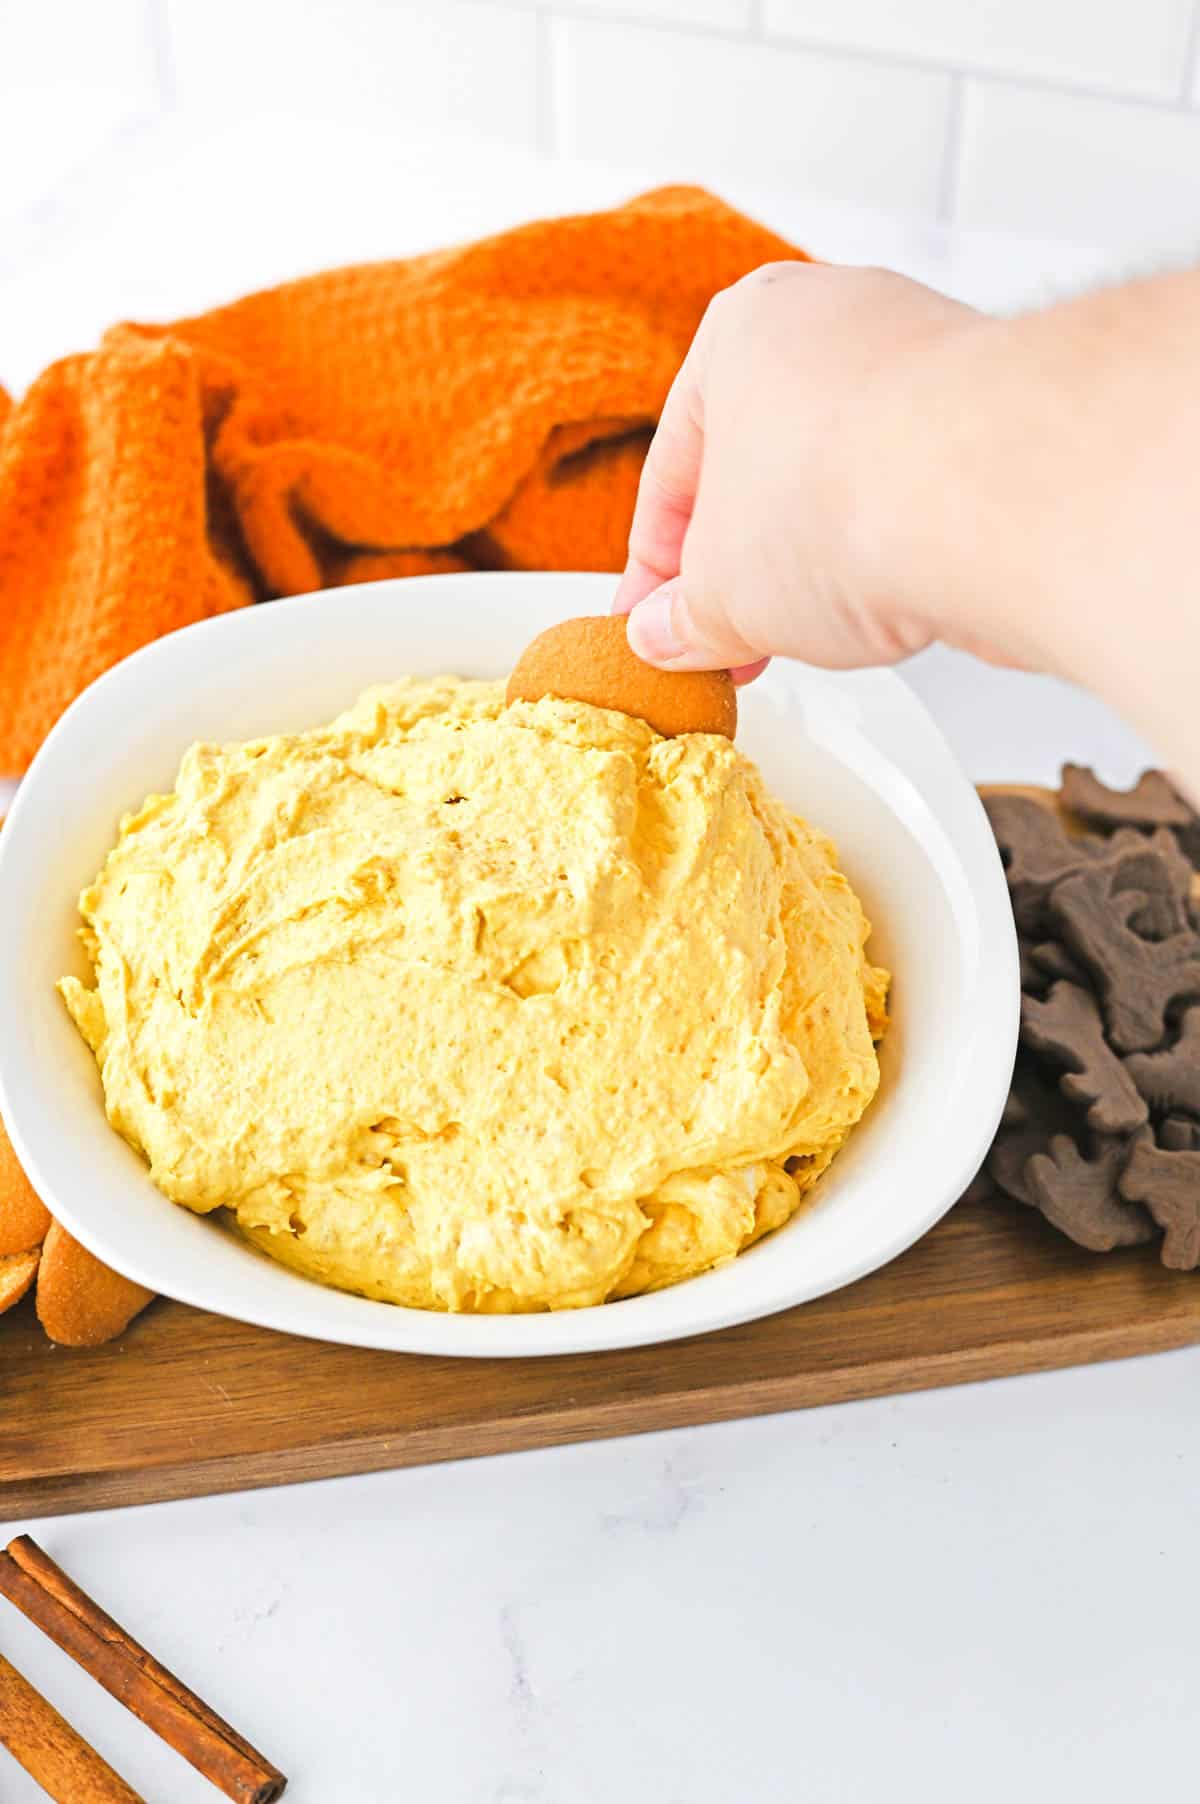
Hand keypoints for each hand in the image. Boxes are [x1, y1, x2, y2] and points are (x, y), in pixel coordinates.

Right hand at [613, 263, 988, 678]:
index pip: (675, 468)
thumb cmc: (839, 502)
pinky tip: (887, 603)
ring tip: (812, 633)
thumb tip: (668, 636)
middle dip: (744, 566)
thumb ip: (685, 620)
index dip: (656, 569)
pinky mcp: (999, 413)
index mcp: (743, 329)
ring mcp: (926, 359)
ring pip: (845, 479)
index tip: (657, 624)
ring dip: (821, 560)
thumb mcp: (720, 596)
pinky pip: (919, 491)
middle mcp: (839, 320)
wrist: (992, 498)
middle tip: (730, 641)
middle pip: (765, 467)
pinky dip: (895, 547)